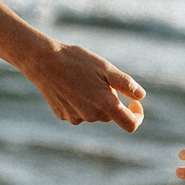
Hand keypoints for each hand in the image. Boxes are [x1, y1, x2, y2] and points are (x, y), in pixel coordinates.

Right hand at [23, 41, 144, 130]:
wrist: (43, 61)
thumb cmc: (76, 61)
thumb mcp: (105, 68)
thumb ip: (126, 84)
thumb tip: (141, 96)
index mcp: (105, 105)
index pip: (130, 124)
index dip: (137, 115)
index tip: (134, 103)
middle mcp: (91, 116)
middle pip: (111, 115)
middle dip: (112, 100)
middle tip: (101, 79)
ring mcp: (76, 117)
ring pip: (94, 113)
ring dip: (95, 101)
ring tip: (82, 79)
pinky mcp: (63, 115)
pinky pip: (79, 112)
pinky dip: (80, 102)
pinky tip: (70, 86)